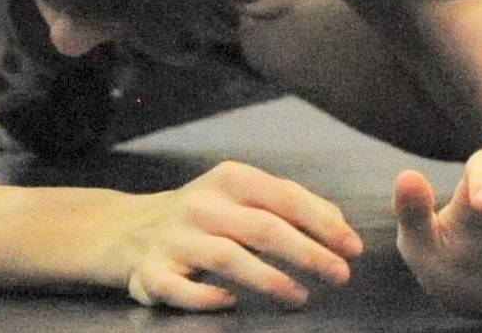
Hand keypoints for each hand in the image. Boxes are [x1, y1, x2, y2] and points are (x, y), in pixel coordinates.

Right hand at [115, 160, 363, 310]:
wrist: (129, 229)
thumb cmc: (205, 215)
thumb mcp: (242, 195)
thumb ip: (290, 204)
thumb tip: (339, 226)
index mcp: (228, 179)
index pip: (283, 196)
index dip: (322, 222)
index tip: (352, 247)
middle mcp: (200, 204)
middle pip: (261, 227)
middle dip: (307, 253)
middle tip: (340, 275)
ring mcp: (174, 238)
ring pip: (226, 258)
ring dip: (269, 279)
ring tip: (300, 297)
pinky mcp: (151, 272)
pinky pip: (180, 289)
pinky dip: (207, 298)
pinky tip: (231, 303)